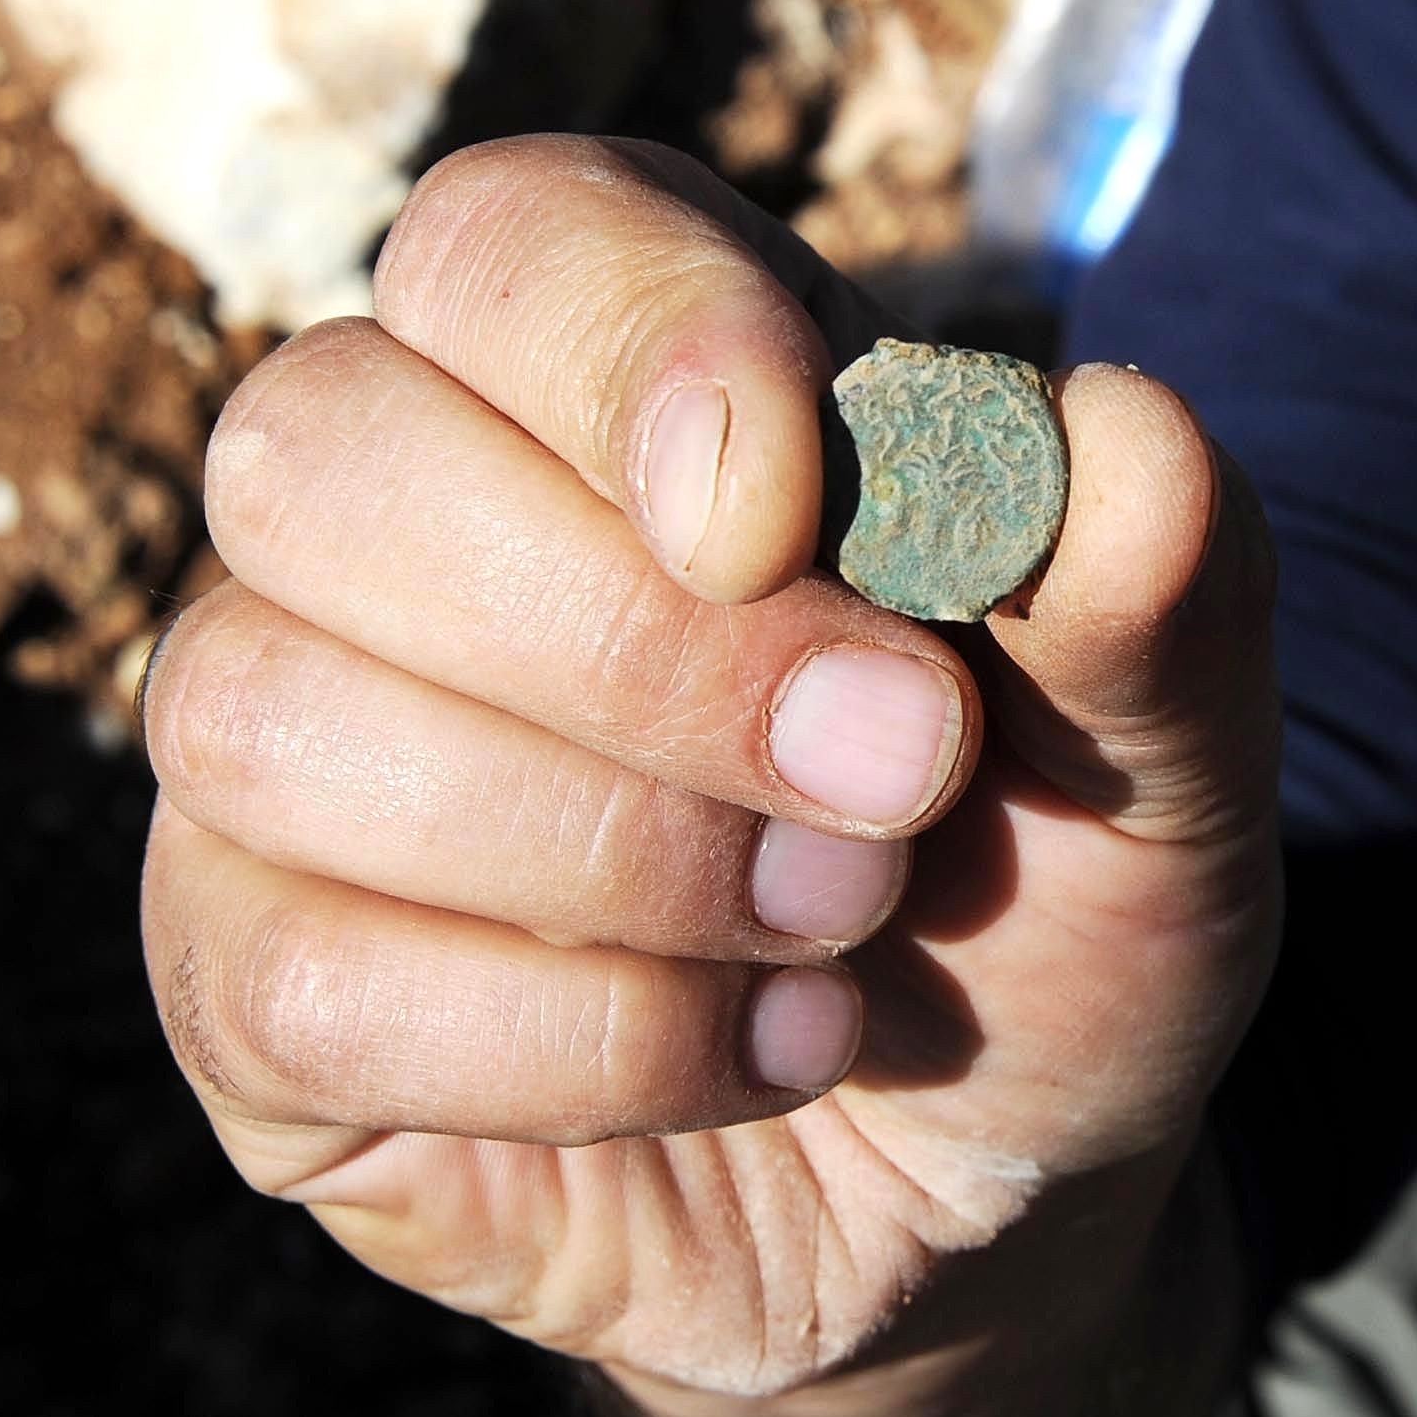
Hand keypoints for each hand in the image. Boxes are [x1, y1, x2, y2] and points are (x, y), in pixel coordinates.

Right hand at [139, 138, 1280, 1407]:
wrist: (999, 1178)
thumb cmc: (1041, 892)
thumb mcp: (1170, 755)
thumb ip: (1157, 588)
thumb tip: (1125, 438)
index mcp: (608, 366)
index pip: (503, 237)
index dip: (632, 350)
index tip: (791, 517)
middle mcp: (391, 517)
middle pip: (318, 450)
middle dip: (633, 643)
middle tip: (900, 773)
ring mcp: (281, 747)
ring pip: (264, 711)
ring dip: (611, 851)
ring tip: (840, 931)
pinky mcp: (246, 986)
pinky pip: (294, 977)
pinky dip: (572, 1044)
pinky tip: (751, 1050)